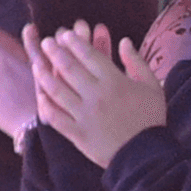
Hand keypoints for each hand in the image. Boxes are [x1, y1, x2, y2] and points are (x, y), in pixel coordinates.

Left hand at [31, 27, 163, 168]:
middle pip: (69, 68)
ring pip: (57, 90)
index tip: (65, 34)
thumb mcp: (152, 86)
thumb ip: (137, 61)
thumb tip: (123, 41)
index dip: (74, 43)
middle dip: (55, 52)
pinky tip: (40, 95)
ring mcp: (84, 115)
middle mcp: (96, 95)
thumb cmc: (151, 118)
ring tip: (37, 64)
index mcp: (114, 81)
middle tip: (46, 42)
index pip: (89, 55)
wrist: (145, 156)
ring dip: (45, 74)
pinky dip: (45, 105)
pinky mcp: (77, 133)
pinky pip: (55, 117)